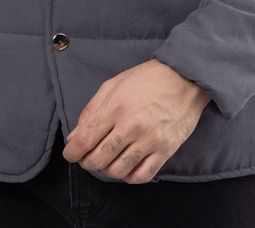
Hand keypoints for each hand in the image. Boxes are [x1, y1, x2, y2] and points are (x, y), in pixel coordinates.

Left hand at [62, 59, 210, 183]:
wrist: (184, 78)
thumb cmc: (148, 78)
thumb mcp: (114, 84)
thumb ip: (92, 109)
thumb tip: (75, 136)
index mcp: (116, 106)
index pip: (85, 139)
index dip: (72, 152)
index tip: (70, 154)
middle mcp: (131, 125)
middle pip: (98, 158)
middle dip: (86, 162)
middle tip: (86, 158)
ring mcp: (150, 139)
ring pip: (118, 170)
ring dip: (106, 170)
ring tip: (107, 161)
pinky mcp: (166, 149)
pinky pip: (141, 175)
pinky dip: (128, 176)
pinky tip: (126, 166)